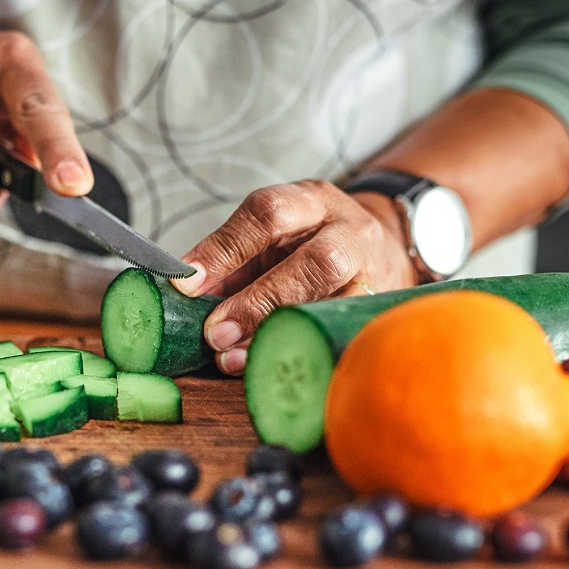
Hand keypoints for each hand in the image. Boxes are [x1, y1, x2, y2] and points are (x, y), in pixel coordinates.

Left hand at [171, 180, 417, 374]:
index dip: (224, 249)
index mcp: (311, 201)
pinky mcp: (379, 310)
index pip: (267, 214)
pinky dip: (300, 352)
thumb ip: (232, 262)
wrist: (383, 247)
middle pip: (314, 262)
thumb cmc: (312, 243)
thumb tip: (185, 295)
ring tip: (234, 358)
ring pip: (334, 302)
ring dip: (277, 334)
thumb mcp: (273, 237)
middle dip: (258, 301)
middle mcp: (349, 231)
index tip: (188, 284)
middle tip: (215, 332)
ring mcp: (372, 273)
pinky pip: (341, 335)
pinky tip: (271, 366)